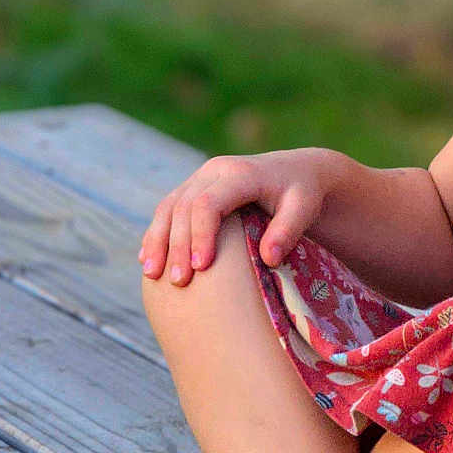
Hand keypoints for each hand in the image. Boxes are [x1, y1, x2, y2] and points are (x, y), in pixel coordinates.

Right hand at [139, 147, 338, 285]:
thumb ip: (288, 231)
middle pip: (184, 206)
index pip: (209, 203)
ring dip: (157, 241)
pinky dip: (157, 234)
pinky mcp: (194, 188)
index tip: (201, 267)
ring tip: (153, 275)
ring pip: (168, 207)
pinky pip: (167, 209)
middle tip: (178, 281)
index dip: (201, 235)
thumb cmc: (302, 194)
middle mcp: (216, 170)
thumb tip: (269, 259)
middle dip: (177, 245)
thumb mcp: (304, 208)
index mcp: (241, 173)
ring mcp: (201, 178)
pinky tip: (148, 260)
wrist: (297, 171)